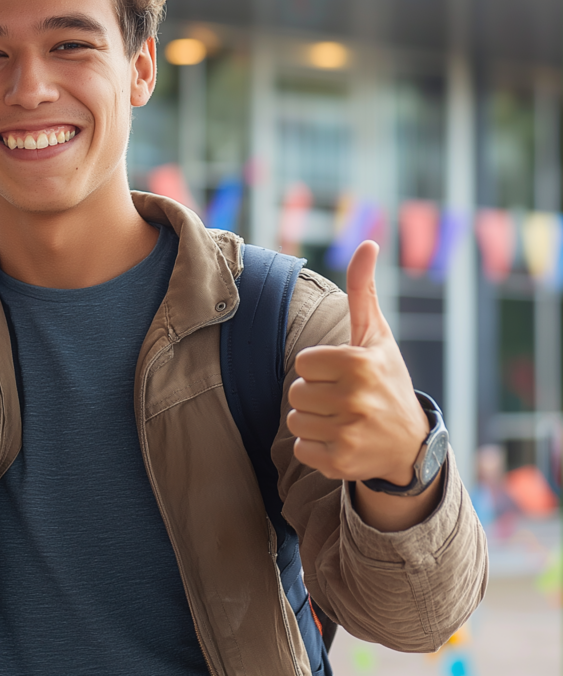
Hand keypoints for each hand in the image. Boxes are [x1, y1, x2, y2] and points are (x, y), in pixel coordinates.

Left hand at [287, 241, 428, 485]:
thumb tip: (367, 243)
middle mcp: (355, 399)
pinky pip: (301, 448)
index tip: (344, 374)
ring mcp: (350, 433)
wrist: (412, 446)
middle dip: (314, 394)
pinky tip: (342, 442)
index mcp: (358, 363)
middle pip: (295, 391)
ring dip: (313, 420)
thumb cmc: (386, 380)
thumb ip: (364, 290)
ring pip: (295, 419)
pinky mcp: (342, 463)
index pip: (302, 363)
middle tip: (345, 399)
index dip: (319, 368)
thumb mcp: (376, 336)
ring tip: (344, 420)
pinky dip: (315, 447)